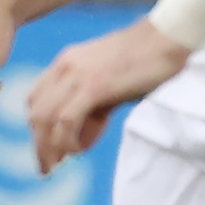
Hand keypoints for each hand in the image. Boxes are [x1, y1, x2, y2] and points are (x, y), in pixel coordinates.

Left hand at [25, 21, 188, 174]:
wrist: (168, 38)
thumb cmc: (148, 59)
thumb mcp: (111, 79)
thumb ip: (95, 102)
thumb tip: (86, 130)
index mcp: (66, 62)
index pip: (37, 100)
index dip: (38, 128)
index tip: (48, 148)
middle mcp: (64, 67)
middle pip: (36, 112)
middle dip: (39, 143)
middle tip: (48, 166)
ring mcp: (77, 75)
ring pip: (46, 119)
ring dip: (48, 146)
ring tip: (57, 164)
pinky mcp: (93, 86)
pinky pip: (67, 121)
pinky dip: (67, 140)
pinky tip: (77, 151)